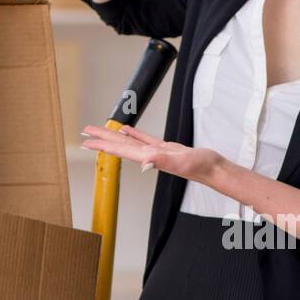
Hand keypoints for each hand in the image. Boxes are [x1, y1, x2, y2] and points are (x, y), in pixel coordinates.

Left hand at [80, 124, 227, 186]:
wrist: (214, 170)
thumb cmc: (201, 167)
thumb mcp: (181, 161)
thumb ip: (163, 161)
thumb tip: (144, 163)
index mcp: (149, 157)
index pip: (119, 150)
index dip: (102, 145)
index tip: (86, 142)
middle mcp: (149, 156)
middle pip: (119, 146)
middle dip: (101, 139)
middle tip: (84, 133)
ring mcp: (156, 152)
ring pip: (129, 142)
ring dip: (114, 137)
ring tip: (100, 131)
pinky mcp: (165, 148)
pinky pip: (144, 139)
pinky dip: (133, 134)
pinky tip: (126, 130)